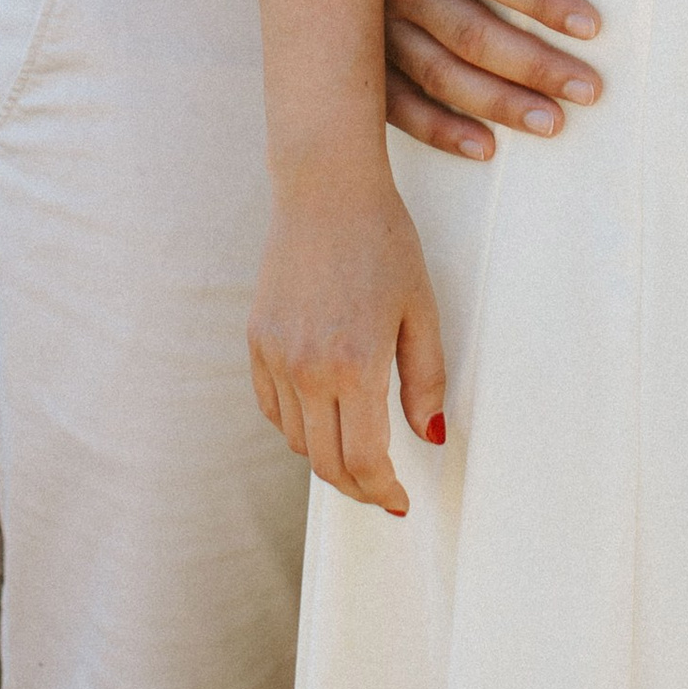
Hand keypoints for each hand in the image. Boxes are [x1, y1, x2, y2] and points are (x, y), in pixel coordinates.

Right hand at [248, 166, 447, 515]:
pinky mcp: (256, 339)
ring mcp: (275, 354)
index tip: (399, 501)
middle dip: (358, 487)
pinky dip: (296, 425)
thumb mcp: (420, 310)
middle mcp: (307, 368)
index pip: (364, 460)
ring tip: (356, 453)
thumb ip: (425, 380)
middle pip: (326, 461)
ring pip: (296, 439)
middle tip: (382, 491)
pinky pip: (271, 406)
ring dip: (327, 457)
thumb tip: (431, 436)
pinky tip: (321, 417)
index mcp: (354, 364)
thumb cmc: (382, 241)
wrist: (326, 187)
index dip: (383, 491)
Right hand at [384, 0, 603, 158]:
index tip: (592, 26)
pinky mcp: (357, 56)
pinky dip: (439, 130)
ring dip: (497, 104)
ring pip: (440, 76)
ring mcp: (372, 26)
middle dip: (534, 66)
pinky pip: (396, 104)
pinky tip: (485, 147)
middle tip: (588, 89)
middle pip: (472, 34)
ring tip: (552, 123)